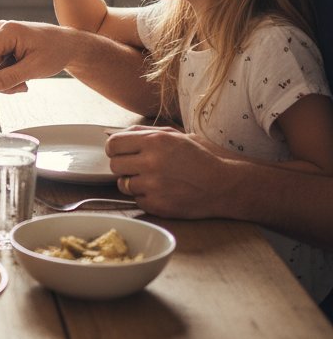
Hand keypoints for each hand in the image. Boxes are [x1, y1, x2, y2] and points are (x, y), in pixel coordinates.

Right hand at [0, 19, 76, 92]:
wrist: (68, 44)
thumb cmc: (55, 51)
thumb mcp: (34, 68)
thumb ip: (11, 78)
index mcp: (7, 31)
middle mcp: (1, 30)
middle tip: (16, 89)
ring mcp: (2, 36)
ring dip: (4, 79)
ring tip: (23, 84)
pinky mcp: (5, 43)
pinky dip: (7, 74)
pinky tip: (21, 78)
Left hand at [106, 126, 232, 217]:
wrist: (225, 185)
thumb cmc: (199, 157)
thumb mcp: (173, 135)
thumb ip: (142, 132)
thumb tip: (114, 133)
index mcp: (153, 141)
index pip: (113, 144)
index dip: (114, 149)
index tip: (120, 152)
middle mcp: (151, 162)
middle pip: (114, 165)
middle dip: (123, 166)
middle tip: (137, 167)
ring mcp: (154, 186)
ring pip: (123, 185)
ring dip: (133, 182)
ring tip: (151, 179)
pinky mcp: (158, 206)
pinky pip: (137, 201)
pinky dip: (145, 197)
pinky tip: (161, 192)